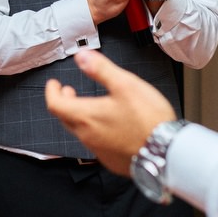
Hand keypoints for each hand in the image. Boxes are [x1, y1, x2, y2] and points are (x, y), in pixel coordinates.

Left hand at [45, 49, 175, 174]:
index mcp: (86, 116)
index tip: (54, 85)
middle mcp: (88, 136)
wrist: (166, 152)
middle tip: (68, 92)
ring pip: (81, 131)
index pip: (55, 104)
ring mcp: (99, 150)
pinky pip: (96, 144)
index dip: (51, 92)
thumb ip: (100, 69)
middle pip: (65, 118)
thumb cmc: (148, 120)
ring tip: (91, 106)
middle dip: (65, 102)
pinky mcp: (111, 160)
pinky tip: (109, 125)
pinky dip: (95, 131)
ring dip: (80, 116)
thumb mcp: (125, 84)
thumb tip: (82, 56)